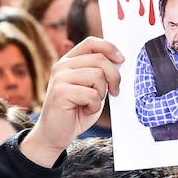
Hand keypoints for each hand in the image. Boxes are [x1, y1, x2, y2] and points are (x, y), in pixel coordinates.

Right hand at [22, 37, 122, 166]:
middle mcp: (62, 65)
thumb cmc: (77, 111)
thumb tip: (120, 61)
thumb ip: (100, 73)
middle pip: (100, 59)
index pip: (91, 43)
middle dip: (114, 77)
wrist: (55, 134)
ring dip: (101, 94)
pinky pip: (91, 94)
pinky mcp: (60, 92)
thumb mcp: (92, 88)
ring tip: (92, 103)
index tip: (122, 60)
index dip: (109, 48)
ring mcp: (60, 78)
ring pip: (97, 76)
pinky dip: (95, 106)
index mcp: (69, 61)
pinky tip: (85, 110)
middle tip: (114, 92)